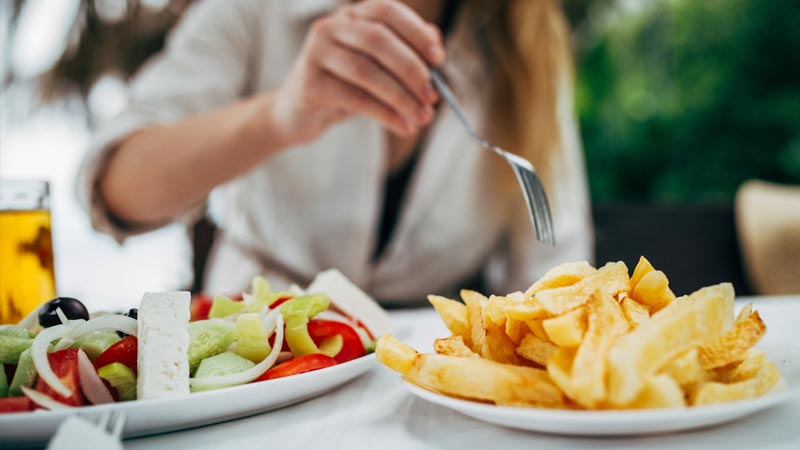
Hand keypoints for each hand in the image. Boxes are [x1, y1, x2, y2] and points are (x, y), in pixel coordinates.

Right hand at [270, 0, 444, 145]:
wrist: (298, 116)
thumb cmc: (344, 89)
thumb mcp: (377, 71)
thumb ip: (405, 56)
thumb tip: (437, 47)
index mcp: (351, 17)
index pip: (387, 11)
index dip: (415, 32)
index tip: (439, 59)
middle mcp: (330, 27)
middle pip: (377, 39)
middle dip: (410, 68)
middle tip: (432, 95)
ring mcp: (315, 53)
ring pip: (366, 70)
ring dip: (400, 96)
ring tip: (422, 116)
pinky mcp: (308, 83)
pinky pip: (354, 98)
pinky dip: (384, 114)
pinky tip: (402, 126)